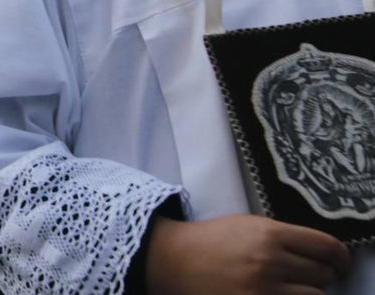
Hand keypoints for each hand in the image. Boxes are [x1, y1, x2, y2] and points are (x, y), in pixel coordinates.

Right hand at [146, 214, 349, 294]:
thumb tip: (321, 253)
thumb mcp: (249, 225)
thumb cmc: (212, 240)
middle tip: (310, 276)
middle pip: (324, 275)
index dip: (340, 257)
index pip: (328, 247)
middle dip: (322, 276)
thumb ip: (283, 236)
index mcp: (270, 233)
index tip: (338, 263)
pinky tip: (280, 294)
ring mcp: (263, 289)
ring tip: (293, 288)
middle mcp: (270, 261)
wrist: (173, 259)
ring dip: (309, 293)